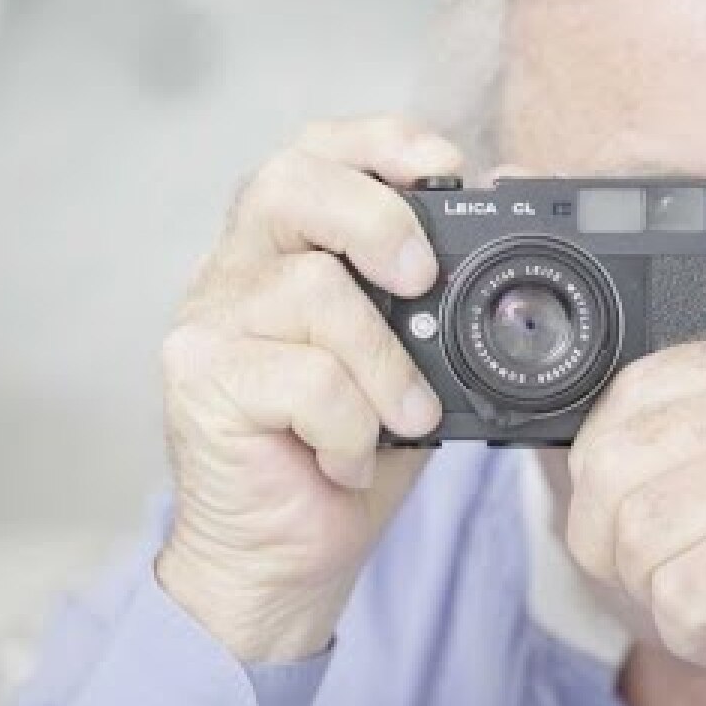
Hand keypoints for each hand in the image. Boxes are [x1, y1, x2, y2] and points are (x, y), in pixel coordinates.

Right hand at [156, 115, 461, 662]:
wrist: (283, 563)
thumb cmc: (349, 457)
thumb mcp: (411, 365)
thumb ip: (436, 299)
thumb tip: (506, 222)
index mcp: (288, 249)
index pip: (319, 153)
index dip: (380, 142)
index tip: (446, 167)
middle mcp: (238, 269)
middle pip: (291, 182)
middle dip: (376, 216)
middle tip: (422, 277)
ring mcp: (210, 321)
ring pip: (314, 291)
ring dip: (385, 365)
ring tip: (407, 418)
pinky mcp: (200, 379)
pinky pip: (304, 376)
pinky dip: (350, 426)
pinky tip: (348, 459)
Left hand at [566, 336, 705, 705]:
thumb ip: (674, 438)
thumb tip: (578, 450)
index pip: (623, 398)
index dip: (608, 484)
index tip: (660, 524)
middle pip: (608, 470)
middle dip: (622, 549)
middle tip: (688, 577)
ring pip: (635, 538)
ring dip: (666, 598)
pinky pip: (679, 597)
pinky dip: (698, 637)